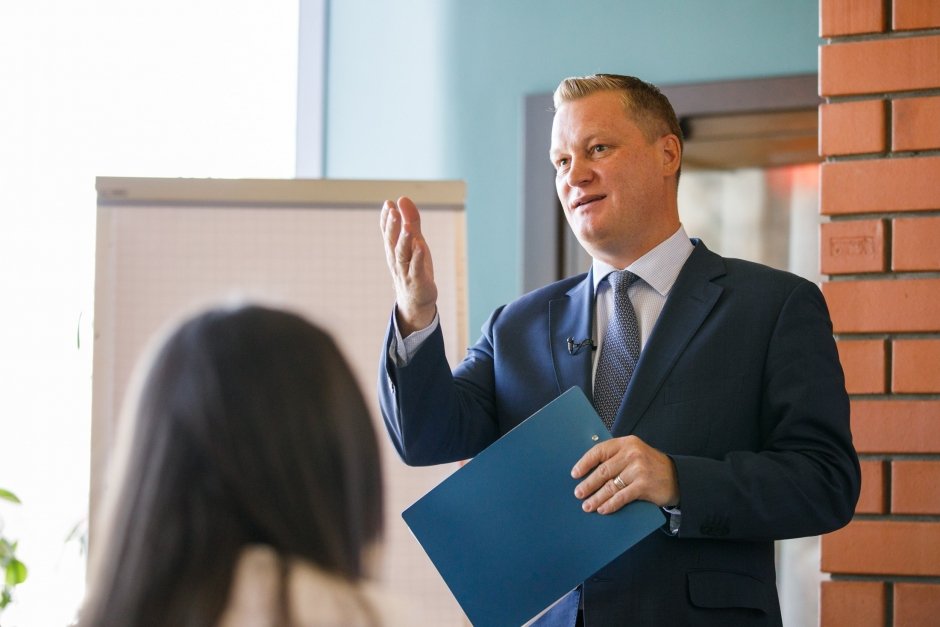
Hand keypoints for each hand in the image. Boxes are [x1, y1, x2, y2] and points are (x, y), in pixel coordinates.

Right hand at [380, 196, 438, 334]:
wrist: (416, 301)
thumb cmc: (415, 268)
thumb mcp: (415, 241)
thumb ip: (411, 220)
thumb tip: (402, 198)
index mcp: (394, 249)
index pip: (387, 231)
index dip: (386, 218)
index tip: (388, 203)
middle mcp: (396, 259)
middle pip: (392, 241)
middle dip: (392, 225)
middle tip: (392, 210)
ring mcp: (406, 271)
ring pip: (402, 254)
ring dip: (405, 240)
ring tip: (408, 226)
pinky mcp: (417, 280)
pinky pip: (416, 268)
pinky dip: (418, 257)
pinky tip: (420, 246)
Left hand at [571, 435, 678, 514]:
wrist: (677, 477)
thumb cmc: (649, 466)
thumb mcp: (634, 454)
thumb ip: (615, 458)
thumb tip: (588, 471)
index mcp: (626, 443)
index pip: (599, 451)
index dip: (584, 463)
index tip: (575, 474)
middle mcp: (632, 454)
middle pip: (603, 471)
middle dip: (588, 484)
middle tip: (578, 493)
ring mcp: (639, 470)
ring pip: (610, 486)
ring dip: (596, 497)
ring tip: (587, 506)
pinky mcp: (644, 485)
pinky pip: (622, 496)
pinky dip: (610, 504)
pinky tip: (602, 509)